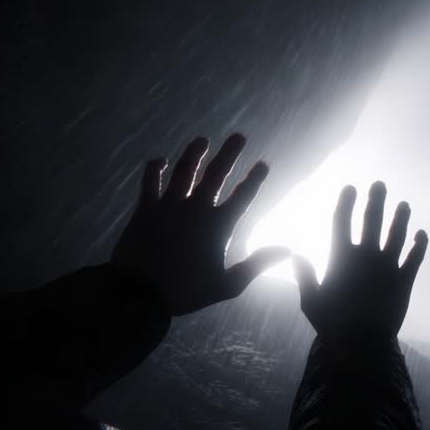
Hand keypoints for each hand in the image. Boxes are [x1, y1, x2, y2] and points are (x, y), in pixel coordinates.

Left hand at [112, 134, 289, 315]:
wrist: (140, 292)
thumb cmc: (187, 291)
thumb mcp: (228, 285)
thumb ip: (258, 264)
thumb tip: (289, 250)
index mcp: (219, 226)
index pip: (243, 196)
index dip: (254, 179)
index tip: (263, 163)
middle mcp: (196, 208)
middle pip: (216, 175)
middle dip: (229, 154)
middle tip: (239, 136)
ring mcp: (169, 206)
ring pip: (184, 171)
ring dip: (194, 154)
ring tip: (202, 140)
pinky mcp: (145, 209)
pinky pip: (150, 182)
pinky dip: (154, 169)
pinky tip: (160, 160)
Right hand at [293, 181, 427, 345]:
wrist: (362, 344)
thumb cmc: (332, 324)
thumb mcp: (310, 301)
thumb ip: (304, 276)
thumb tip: (295, 254)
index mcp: (341, 257)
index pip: (343, 221)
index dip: (346, 202)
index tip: (351, 187)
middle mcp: (366, 256)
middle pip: (372, 220)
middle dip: (376, 200)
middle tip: (380, 185)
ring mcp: (388, 266)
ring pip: (397, 235)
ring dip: (401, 218)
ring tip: (405, 204)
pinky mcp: (404, 280)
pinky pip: (415, 258)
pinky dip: (420, 245)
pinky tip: (422, 234)